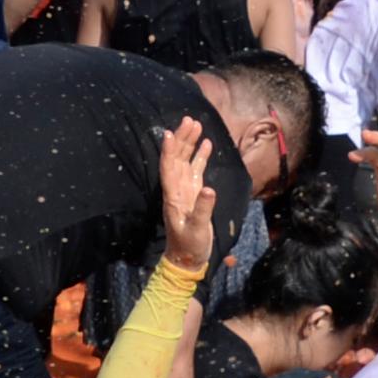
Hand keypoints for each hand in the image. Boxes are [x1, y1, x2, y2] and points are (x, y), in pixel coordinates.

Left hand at [155, 116, 216, 271]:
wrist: (188, 258)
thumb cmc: (189, 245)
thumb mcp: (196, 230)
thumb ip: (203, 210)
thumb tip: (209, 189)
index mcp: (173, 196)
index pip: (168, 168)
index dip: (168, 151)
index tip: (169, 133)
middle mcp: (176, 189)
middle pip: (177, 158)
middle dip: (181, 139)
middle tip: (189, 120)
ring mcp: (185, 190)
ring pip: (185, 161)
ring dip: (189, 143)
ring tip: (196, 124)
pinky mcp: (194, 193)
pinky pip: (196, 170)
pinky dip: (200, 156)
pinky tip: (206, 144)